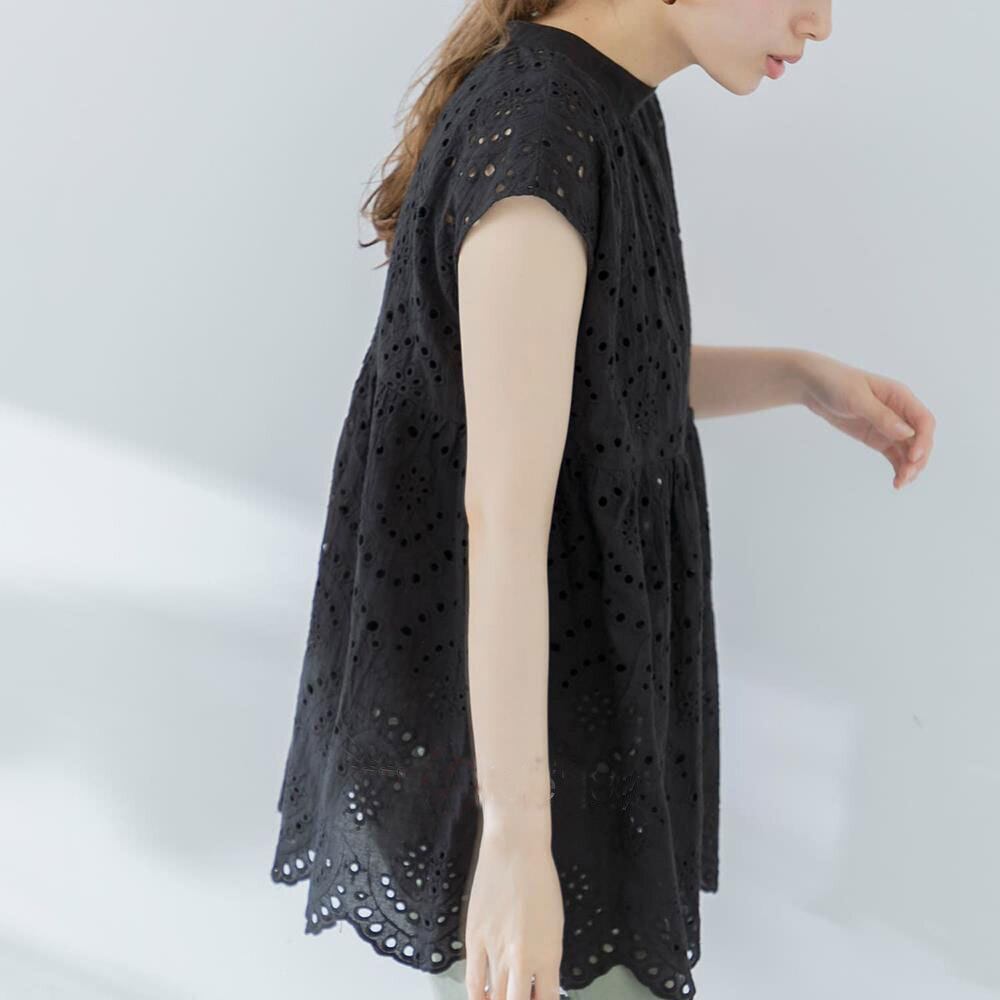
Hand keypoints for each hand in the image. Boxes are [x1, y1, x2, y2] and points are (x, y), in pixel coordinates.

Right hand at [462, 820, 564, 999]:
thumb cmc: (540, 879)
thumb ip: (546, 958)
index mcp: (549, 954)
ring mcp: (495, 950)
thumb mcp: (554, 924)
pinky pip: (472, 981)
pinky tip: (481, 997)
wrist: (515, 848)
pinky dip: (477, 996)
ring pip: (493, 998)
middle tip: (518, 998)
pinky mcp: (474, 938)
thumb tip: (538, 983)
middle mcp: (522, 958)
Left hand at [795, 353, 934, 488]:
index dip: (923, 440)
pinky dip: (898, 467)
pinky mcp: (877, 438)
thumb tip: (907, 433)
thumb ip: (881, 415)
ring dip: (909, 467)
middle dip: (918, 458)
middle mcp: (900, 412)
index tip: (913, 457)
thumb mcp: (857, 398)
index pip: (923, 420)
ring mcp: (889, 427)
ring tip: (900, 483)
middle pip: (920, 439)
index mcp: (900, 397)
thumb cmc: (836, 383)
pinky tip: (896, 481)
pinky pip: (894, 455)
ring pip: (909, 450)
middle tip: (906, 476)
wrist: (814, 385)